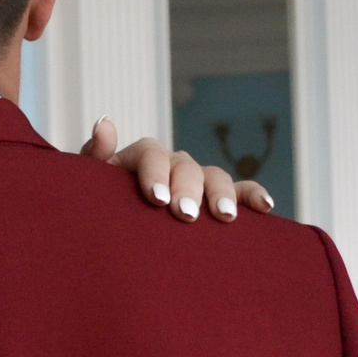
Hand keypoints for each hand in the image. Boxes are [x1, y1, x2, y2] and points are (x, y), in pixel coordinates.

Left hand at [81, 118, 274, 220]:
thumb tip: (105, 122)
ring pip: (215, 176)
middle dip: (188, 190)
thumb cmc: (101, 208)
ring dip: (222, 193)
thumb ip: (96, 156)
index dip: (155, 173)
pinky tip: (265, 207)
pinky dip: (254, 194)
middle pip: (186, 166)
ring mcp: (198, 180)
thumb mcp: (92, 185)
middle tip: (185, 215)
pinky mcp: (218, 199)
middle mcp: (172, 164)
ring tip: (225, 217)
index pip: (151, 153)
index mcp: (141, 158)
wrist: (116, 234)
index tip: (157, 200)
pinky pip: (241, 190)